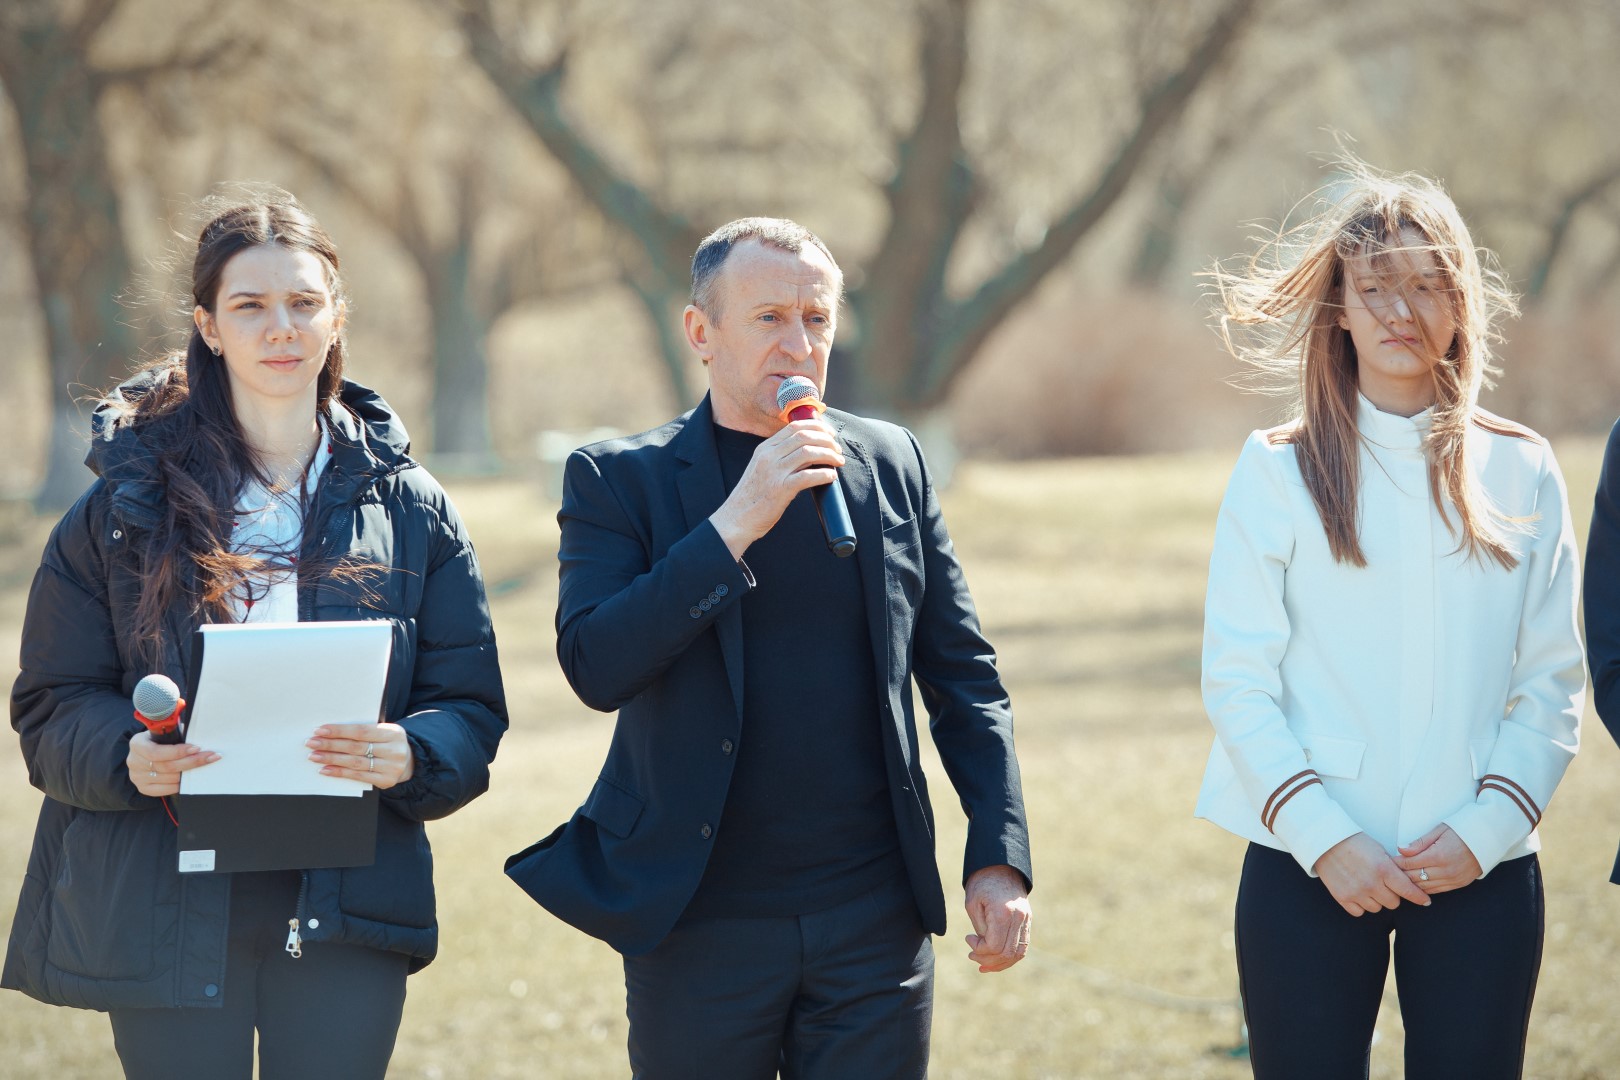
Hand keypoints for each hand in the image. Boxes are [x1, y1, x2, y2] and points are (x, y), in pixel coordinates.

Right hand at [126, 730, 218, 796]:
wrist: (145, 754)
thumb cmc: (158, 741)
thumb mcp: (162, 732)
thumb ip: (174, 732)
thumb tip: (196, 732)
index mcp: (137, 744)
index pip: (156, 752)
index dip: (178, 751)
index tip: (197, 748)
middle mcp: (134, 761)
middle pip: (167, 766)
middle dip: (192, 761)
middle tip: (210, 757)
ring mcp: (137, 777)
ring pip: (169, 778)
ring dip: (189, 773)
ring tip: (204, 765)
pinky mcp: (144, 787)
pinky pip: (166, 789)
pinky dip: (180, 784)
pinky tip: (189, 778)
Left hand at [307, 723, 414, 788]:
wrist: (409, 762)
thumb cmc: (388, 744)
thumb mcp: (383, 733)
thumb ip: (363, 732)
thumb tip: (330, 733)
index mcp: (393, 733)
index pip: (361, 731)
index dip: (339, 731)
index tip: (320, 730)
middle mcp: (394, 750)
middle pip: (356, 747)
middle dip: (331, 744)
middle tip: (312, 743)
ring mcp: (391, 767)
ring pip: (355, 762)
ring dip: (331, 759)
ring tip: (314, 756)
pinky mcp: (386, 781)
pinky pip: (358, 776)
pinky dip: (339, 772)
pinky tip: (326, 770)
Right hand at [708, 418, 844, 558]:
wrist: (736, 519)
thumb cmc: (752, 498)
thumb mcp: (762, 469)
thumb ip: (779, 458)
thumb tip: (807, 454)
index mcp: (764, 449)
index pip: (794, 426)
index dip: (817, 426)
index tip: (830, 433)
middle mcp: (768, 456)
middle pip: (804, 436)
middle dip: (827, 440)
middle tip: (837, 450)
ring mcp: (774, 472)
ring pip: (808, 452)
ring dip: (829, 455)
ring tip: (838, 462)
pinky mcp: (780, 489)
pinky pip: (808, 476)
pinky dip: (824, 474)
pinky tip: (831, 477)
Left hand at [963, 864, 1031, 972]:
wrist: (1001, 864)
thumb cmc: (982, 882)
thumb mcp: (973, 904)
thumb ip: (981, 929)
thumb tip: (986, 949)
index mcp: (1003, 913)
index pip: (994, 946)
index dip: (979, 950)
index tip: (968, 939)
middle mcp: (1019, 918)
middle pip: (1007, 953)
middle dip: (988, 960)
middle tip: (972, 955)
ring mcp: (1026, 919)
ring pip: (1018, 953)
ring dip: (1001, 963)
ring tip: (984, 964)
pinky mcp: (1028, 920)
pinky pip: (1023, 945)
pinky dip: (1011, 956)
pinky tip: (997, 959)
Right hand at [1313, 832, 1430, 914]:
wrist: (1325, 841)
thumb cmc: (1355, 842)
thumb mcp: (1379, 850)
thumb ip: (1392, 868)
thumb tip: (1406, 883)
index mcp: (1383, 869)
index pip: (1408, 890)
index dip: (1419, 897)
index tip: (1425, 901)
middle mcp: (1371, 883)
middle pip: (1394, 902)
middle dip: (1392, 894)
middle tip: (1384, 884)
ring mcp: (1356, 892)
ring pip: (1377, 908)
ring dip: (1376, 900)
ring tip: (1367, 886)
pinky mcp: (1342, 897)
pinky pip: (1359, 912)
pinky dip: (1360, 905)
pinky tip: (1357, 892)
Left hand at [1395, 825, 1481, 894]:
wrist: (1487, 839)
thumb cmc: (1461, 830)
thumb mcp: (1440, 830)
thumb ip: (1420, 842)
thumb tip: (1400, 849)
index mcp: (1439, 855)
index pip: (1409, 863)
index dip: (1396, 863)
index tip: (1387, 861)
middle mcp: (1446, 870)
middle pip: (1414, 877)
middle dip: (1400, 874)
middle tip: (1390, 870)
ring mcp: (1453, 879)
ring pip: (1424, 887)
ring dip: (1411, 883)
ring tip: (1400, 877)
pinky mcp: (1459, 884)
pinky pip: (1436, 890)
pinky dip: (1424, 888)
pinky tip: (1416, 884)